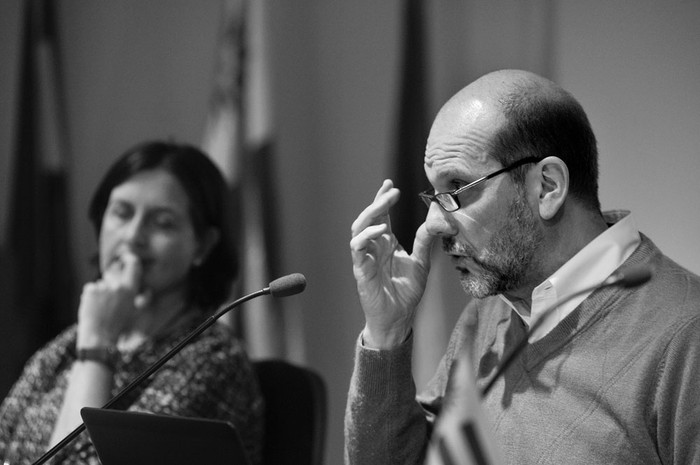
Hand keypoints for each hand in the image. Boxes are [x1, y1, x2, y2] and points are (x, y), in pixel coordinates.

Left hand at [77, 252, 147, 346]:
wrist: (100, 336)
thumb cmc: (119, 327)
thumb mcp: (136, 313)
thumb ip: (144, 299)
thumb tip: (148, 291)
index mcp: (130, 289)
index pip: (133, 264)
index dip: (130, 259)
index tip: (127, 258)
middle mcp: (117, 285)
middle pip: (114, 274)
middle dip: (112, 283)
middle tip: (111, 300)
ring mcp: (102, 287)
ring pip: (102, 283)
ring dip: (102, 292)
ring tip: (102, 307)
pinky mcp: (90, 291)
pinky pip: (91, 288)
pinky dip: (91, 296)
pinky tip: (94, 307)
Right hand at [350, 180, 434, 348]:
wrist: (398, 318)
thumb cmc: (406, 292)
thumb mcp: (421, 262)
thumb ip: (425, 241)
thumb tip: (437, 219)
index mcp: (386, 243)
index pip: (380, 215)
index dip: (383, 199)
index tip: (390, 185)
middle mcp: (373, 247)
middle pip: (368, 217)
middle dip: (378, 202)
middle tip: (391, 190)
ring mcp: (365, 257)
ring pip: (358, 228)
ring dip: (370, 214)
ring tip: (384, 203)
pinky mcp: (361, 269)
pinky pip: (357, 248)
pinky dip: (366, 236)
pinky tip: (380, 230)